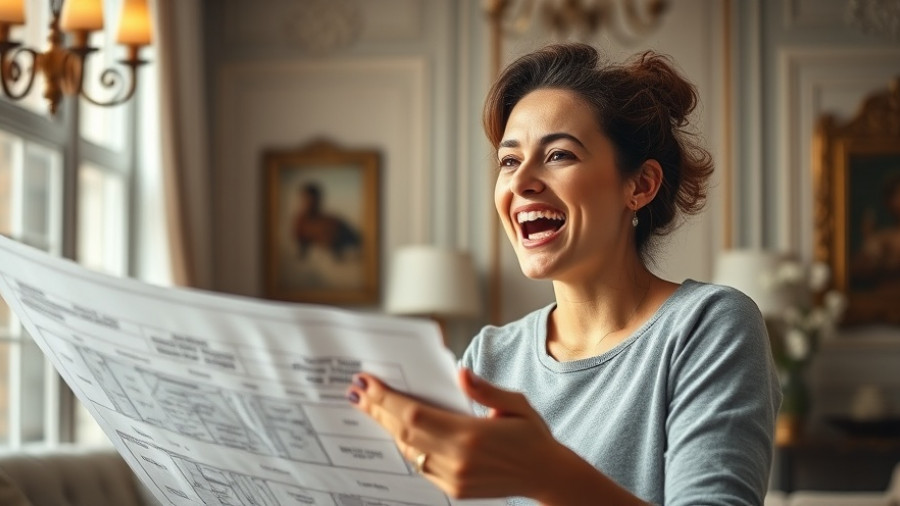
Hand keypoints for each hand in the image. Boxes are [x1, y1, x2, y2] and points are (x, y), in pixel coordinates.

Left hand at [345, 368, 561, 499]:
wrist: (547, 477)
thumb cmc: (532, 435)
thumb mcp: (516, 405)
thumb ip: (485, 390)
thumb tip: (459, 373)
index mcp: (471, 434)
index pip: (414, 414)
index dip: (386, 399)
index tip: (366, 383)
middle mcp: (457, 459)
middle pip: (403, 432)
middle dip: (377, 409)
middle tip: (356, 392)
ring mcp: (453, 478)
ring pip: (408, 450)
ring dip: (387, 428)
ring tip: (370, 407)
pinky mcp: (454, 490)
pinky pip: (420, 466)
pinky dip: (405, 446)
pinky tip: (396, 430)